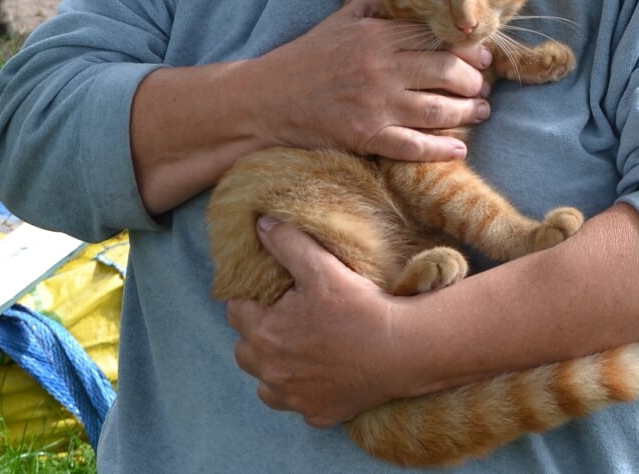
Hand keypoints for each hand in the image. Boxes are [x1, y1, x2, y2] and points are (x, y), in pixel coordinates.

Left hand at [227, 216, 404, 425]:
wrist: (402, 350)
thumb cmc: (359, 308)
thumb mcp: (320, 267)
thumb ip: (286, 243)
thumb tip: (261, 225)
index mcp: (264, 334)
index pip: (237, 312)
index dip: (253, 299)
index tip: (274, 294)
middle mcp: (272, 372)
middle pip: (246, 351)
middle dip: (259, 335)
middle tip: (288, 320)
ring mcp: (294, 398)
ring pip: (267, 384)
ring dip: (276, 368)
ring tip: (302, 349)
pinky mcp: (318, 414)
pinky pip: (299, 404)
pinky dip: (305, 391)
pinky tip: (325, 375)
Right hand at [264, 0, 490, 161]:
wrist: (267, 98)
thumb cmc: (307, 56)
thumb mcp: (341, 18)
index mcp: (377, 37)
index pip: (435, 38)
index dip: (466, 48)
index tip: (484, 56)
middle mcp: (380, 69)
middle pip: (445, 72)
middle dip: (475, 81)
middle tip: (485, 87)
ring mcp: (374, 105)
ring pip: (436, 110)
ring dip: (467, 112)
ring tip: (481, 112)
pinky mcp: (365, 137)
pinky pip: (412, 146)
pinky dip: (439, 149)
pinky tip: (458, 149)